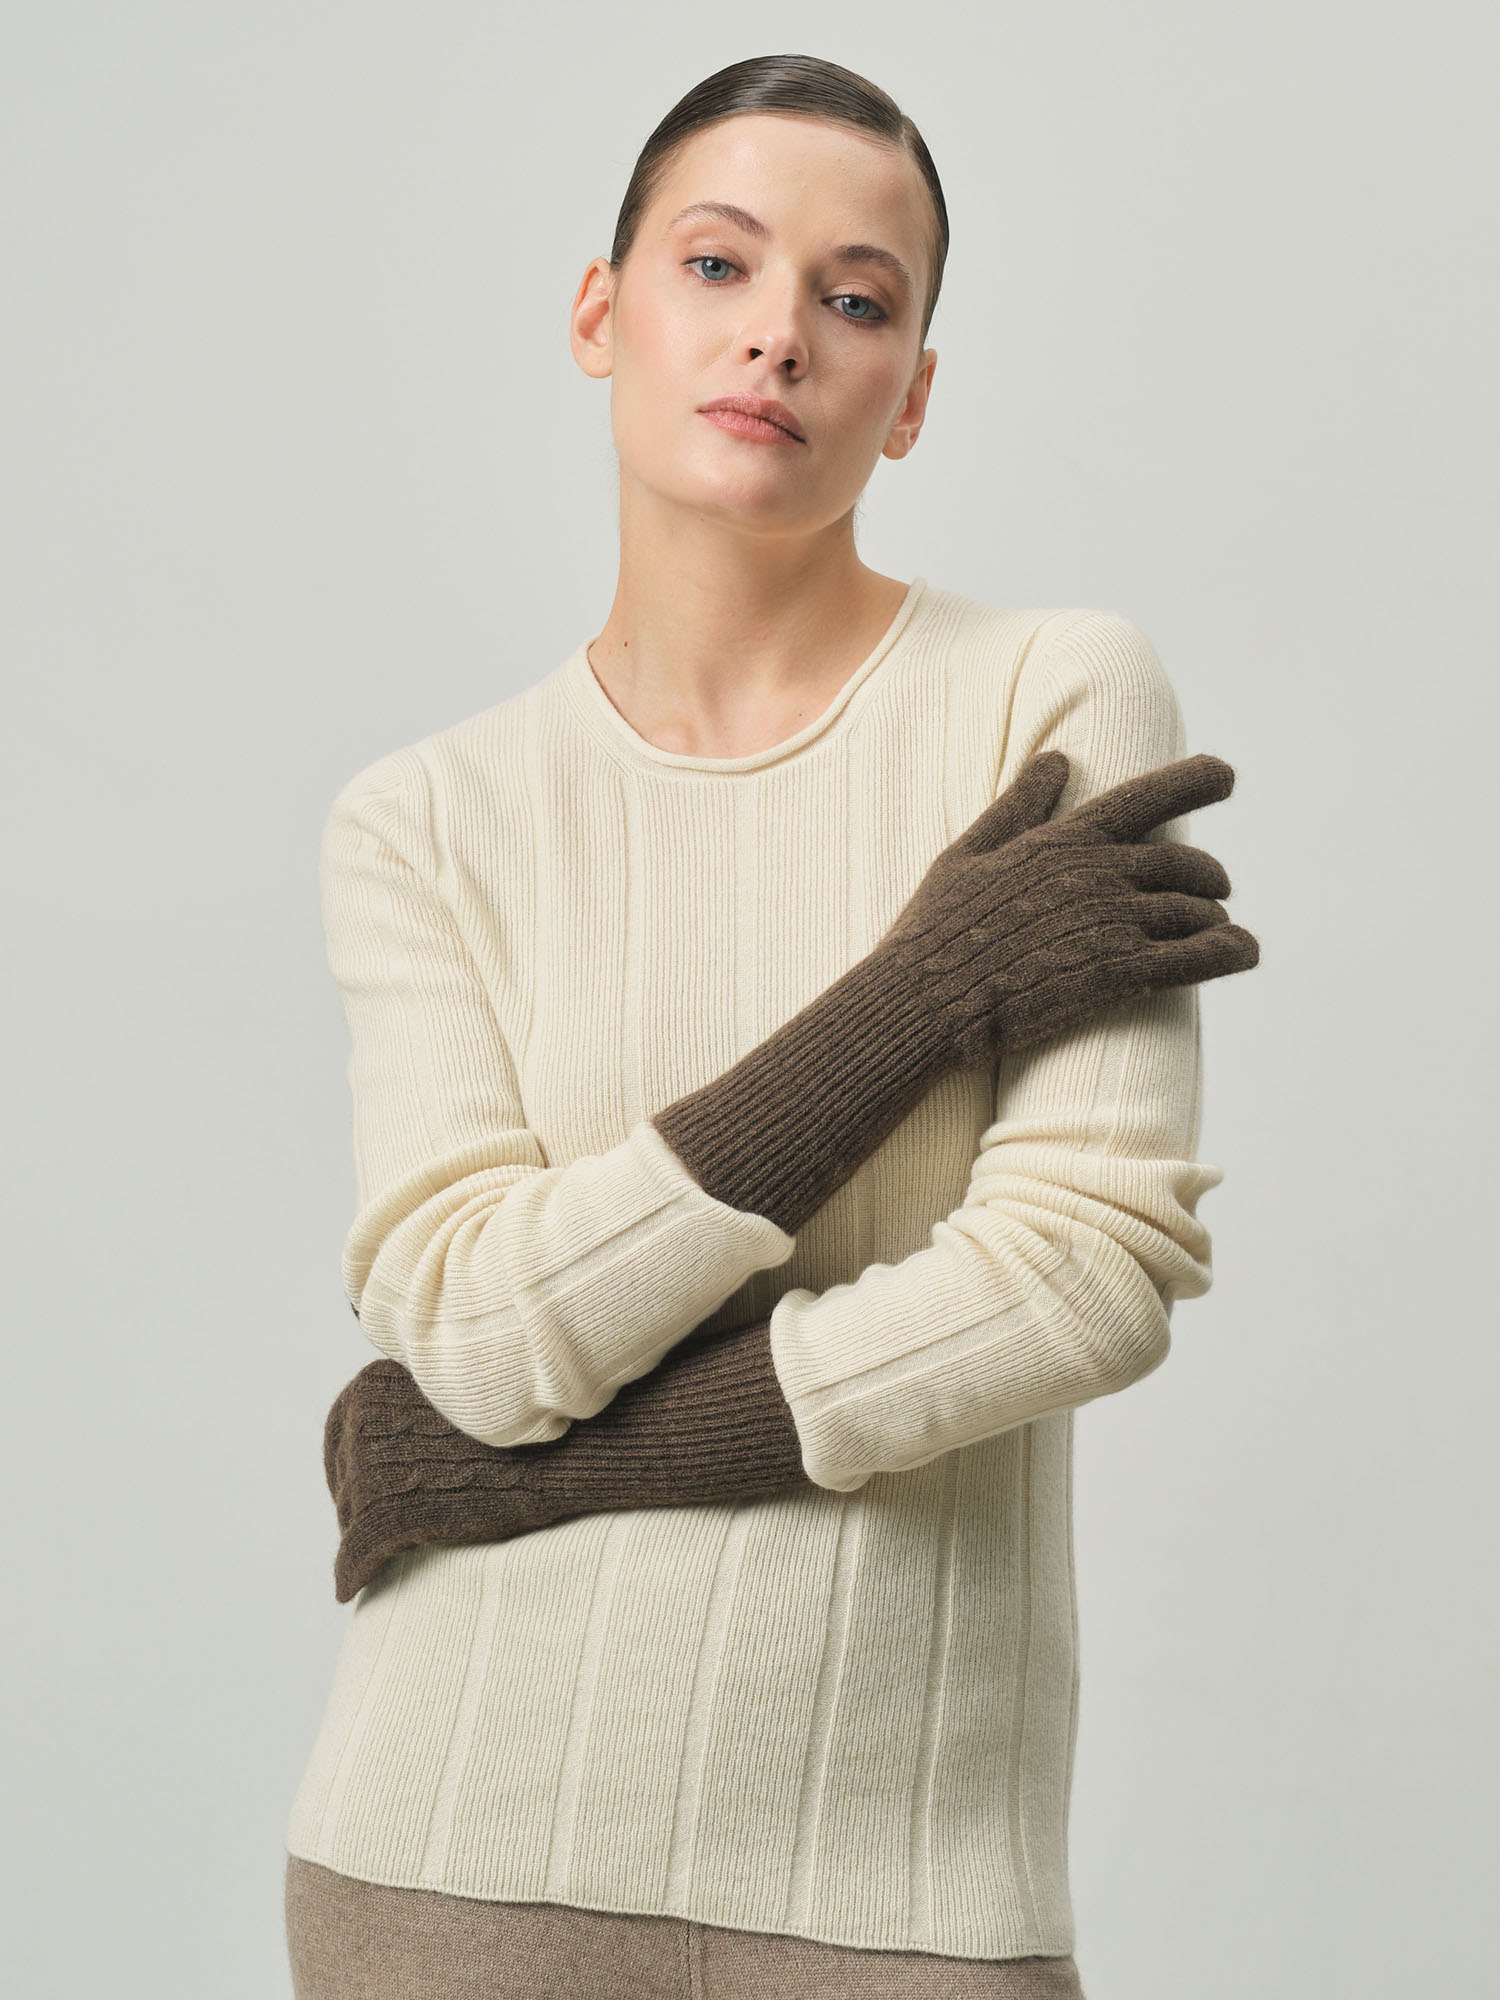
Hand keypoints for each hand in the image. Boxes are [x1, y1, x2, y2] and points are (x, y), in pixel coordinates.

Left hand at [324, 1313, 802, 1603]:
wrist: (585, 1438)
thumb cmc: (560, 1405)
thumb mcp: (499, 1384)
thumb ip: (463, 1393)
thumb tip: (460, 1407)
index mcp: (397, 1373)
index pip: (350, 1417)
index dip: (352, 1453)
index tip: (365, 1475)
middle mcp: (375, 1411)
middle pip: (342, 1464)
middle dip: (348, 1494)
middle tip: (359, 1523)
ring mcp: (385, 1461)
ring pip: (351, 1507)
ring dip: (352, 1534)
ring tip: (360, 1562)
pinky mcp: (400, 1508)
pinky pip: (359, 1546)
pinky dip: (351, 1569)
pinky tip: (349, 1589)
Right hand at [871, 749, 1258, 1067]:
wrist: (923, 1000)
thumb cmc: (933, 929)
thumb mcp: (967, 854)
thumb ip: (1018, 807)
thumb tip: (1058, 759)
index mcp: (1064, 841)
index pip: (1146, 798)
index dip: (1194, 782)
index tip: (1226, 776)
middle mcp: (1098, 874)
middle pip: (1183, 865)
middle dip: (1208, 875)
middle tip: (1216, 887)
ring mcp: (1113, 924)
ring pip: (1195, 912)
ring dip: (1214, 918)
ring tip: (1221, 930)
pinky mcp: (1119, 974)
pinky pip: (1198, 957)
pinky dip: (1230, 951)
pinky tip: (1243, 953)